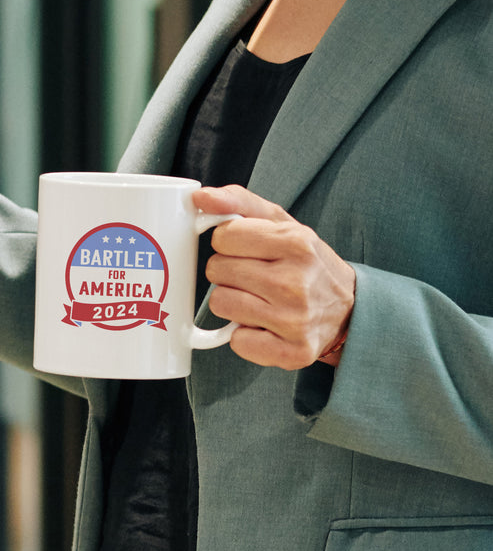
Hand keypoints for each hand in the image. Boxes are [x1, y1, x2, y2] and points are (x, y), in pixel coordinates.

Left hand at [194, 185, 355, 369]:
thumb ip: (239, 203)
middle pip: (216, 270)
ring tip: (258, 299)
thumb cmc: (306, 263)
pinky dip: (244, 334)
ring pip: (220, 304)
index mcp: (296, 243)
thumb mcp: (282, 223)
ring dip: (232, 302)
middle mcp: (296, 282)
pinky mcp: (291, 352)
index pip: (224, 236)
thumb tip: (201, 197)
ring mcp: (294, 320)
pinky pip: (237, 341)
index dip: (228, 242)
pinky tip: (265, 325)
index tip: (245, 249)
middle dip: (229, 272)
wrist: (350, 310)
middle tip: (254, 276)